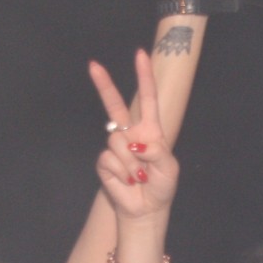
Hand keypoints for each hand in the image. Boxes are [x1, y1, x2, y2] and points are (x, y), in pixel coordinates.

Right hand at [90, 48, 179, 219]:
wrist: (147, 208)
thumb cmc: (161, 186)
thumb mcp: (169, 168)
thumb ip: (158, 152)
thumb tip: (136, 143)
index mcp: (150, 131)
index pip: (148, 99)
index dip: (144, 77)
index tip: (140, 54)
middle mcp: (130, 134)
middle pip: (114, 105)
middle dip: (104, 85)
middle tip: (93, 65)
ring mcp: (116, 147)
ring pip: (116, 141)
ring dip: (131, 162)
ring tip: (139, 176)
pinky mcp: (104, 162)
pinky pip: (109, 159)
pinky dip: (122, 172)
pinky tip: (128, 181)